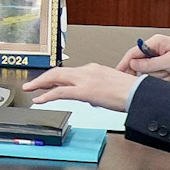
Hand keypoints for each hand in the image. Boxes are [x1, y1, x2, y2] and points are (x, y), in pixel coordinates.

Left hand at [22, 63, 140, 111]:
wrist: (139, 93)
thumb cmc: (130, 92)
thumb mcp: (110, 86)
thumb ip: (98, 89)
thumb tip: (93, 97)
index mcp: (93, 69)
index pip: (69, 72)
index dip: (55, 77)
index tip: (48, 82)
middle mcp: (87, 71)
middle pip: (58, 72)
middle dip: (42, 78)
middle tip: (32, 84)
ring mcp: (84, 80)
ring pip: (55, 78)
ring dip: (40, 83)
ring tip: (30, 89)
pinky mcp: (84, 91)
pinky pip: (59, 92)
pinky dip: (46, 95)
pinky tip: (39, 100)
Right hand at [114, 34, 169, 80]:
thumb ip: (150, 64)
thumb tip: (133, 65)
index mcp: (155, 42)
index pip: (134, 52)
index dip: (126, 63)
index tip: (118, 72)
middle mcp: (155, 49)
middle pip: (141, 64)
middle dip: (152, 71)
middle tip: (162, 72)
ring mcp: (158, 58)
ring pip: (148, 72)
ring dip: (160, 75)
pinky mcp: (162, 66)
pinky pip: (156, 75)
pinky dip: (163, 78)